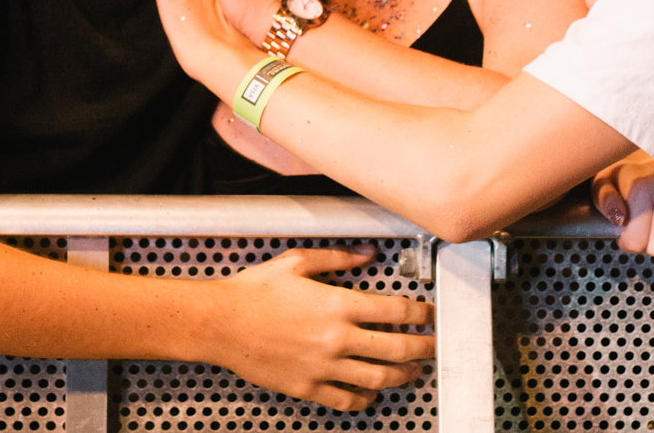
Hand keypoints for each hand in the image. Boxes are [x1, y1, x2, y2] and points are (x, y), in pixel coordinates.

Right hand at [208, 244, 433, 409]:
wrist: (220, 323)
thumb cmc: (253, 291)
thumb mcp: (297, 262)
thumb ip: (338, 257)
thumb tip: (367, 254)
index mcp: (338, 304)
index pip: (396, 311)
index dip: (421, 313)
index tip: (429, 314)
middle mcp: (336, 338)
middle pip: (396, 348)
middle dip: (423, 348)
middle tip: (434, 346)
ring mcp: (323, 366)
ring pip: (377, 378)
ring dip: (402, 376)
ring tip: (413, 372)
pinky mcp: (307, 387)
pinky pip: (345, 400)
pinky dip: (364, 400)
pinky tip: (371, 394)